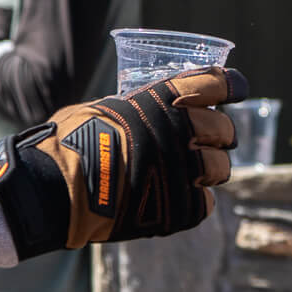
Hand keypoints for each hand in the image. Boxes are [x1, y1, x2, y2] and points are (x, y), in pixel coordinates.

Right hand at [0, 67, 247, 258]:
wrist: (55, 190)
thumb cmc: (69, 143)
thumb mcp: (103, 108)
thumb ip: (137, 108)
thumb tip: (147, 108)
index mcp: (164, 99)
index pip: (216, 82)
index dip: (231, 85)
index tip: (236, 89)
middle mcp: (181, 131)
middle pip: (225, 130)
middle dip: (219, 135)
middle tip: (208, 141)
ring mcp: (184, 171)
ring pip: (221, 169)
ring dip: (209, 170)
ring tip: (191, 174)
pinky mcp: (181, 209)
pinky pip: (204, 203)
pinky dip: (191, 202)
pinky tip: (172, 200)